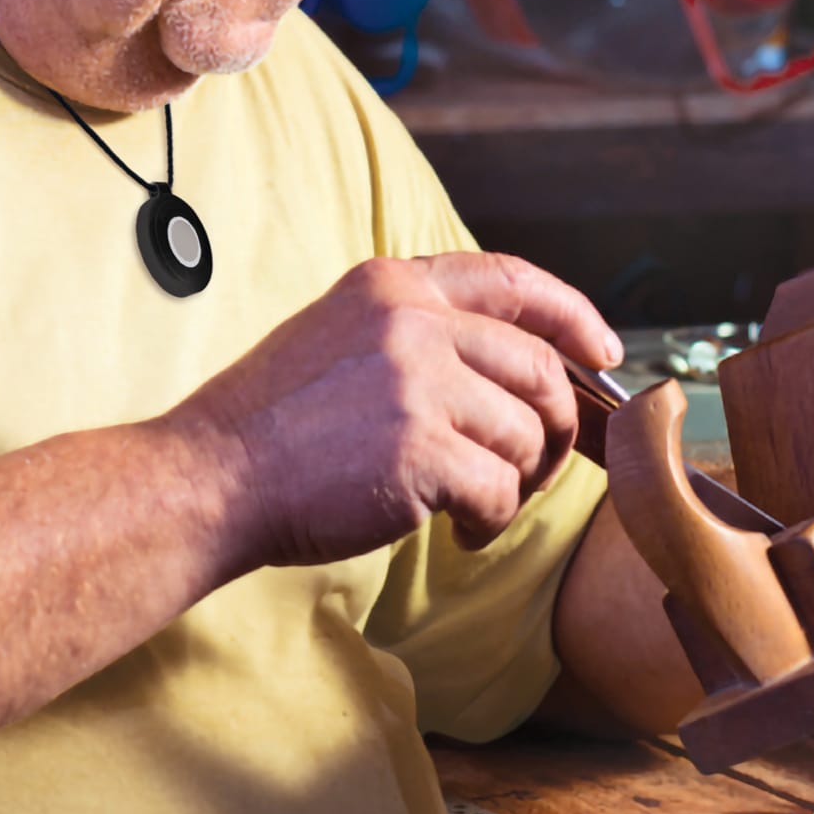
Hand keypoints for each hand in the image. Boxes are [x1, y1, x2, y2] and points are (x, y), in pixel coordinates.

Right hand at [173, 252, 620, 567]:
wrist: (212, 474)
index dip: (571, 314)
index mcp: (391, 284)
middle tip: (530, 470)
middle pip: (537, 367)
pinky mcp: (420, 448)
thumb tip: (508, 364)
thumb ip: (415, 331)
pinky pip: (499, 491)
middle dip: (552, 428)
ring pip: (527, 434)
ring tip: (474, 509)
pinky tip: (454, 533)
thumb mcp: (339, 334)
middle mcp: (410, 320)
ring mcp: (416, 381)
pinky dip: (489, 523)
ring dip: (515, 484)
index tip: (602, 352)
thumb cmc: (273, 422)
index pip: (512, 279)